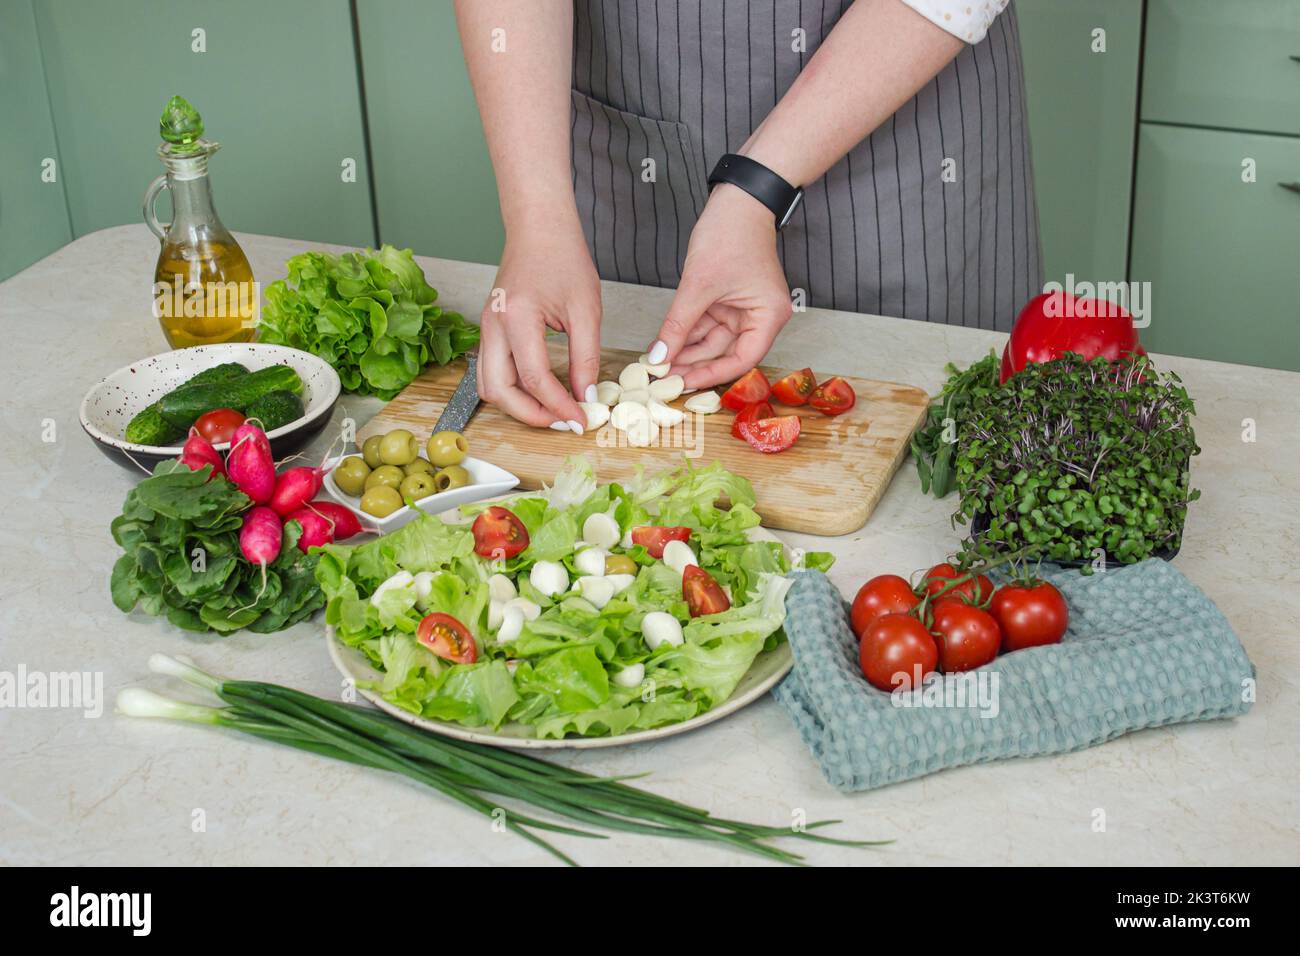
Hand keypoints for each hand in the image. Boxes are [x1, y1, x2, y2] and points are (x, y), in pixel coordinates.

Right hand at [477, 218, 600, 430]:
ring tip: (552, 409)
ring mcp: (486, 328)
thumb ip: (586, 357)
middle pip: (498, 391)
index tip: (581, 419)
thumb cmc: (563, 256)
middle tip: (563, 420)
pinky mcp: (490, 329)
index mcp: (517, 317)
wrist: (539, 227)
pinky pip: (492, 371)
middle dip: (530, 415)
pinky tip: (541, 390)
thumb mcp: (586, 309)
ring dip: (517, 405)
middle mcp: (493, 325)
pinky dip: (513, 388)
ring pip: (488, 385)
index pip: (534, 379)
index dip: (559, 406)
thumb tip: (585, 395)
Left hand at [652, 184, 792, 388]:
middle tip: (663, 378)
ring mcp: (743, 309)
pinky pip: (706, 325)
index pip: (742, 360)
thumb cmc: (731, 234)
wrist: (737, 200)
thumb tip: (660, 356)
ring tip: (658, 363)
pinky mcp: (728, 300)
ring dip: (686, 351)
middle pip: (726, 353)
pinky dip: (686, 334)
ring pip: (712, 341)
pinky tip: (665, 345)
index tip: (684, 382)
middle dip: (693, 364)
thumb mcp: (699, 285)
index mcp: (768, 316)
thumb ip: (678, 324)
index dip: (712, 374)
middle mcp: (760, 317)